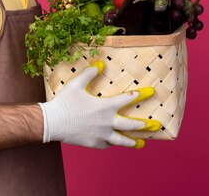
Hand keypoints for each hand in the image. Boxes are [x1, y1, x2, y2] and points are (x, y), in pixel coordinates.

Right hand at [39, 61, 160, 148]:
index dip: (140, 94)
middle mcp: (107, 123)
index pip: (127, 99)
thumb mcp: (76, 84)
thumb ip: (89, 73)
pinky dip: (112, 143)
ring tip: (141, 144)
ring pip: (121, 140)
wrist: (53, 123)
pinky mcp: (94, 143)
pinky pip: (107, 144)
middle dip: (145, 125)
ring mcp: (101, 135)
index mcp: (105, 107)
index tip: (151, 92)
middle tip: (155, 125)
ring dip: (133, 142)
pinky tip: (113, 142)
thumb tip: (100, 63)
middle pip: (131, 125)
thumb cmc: (64, 102)